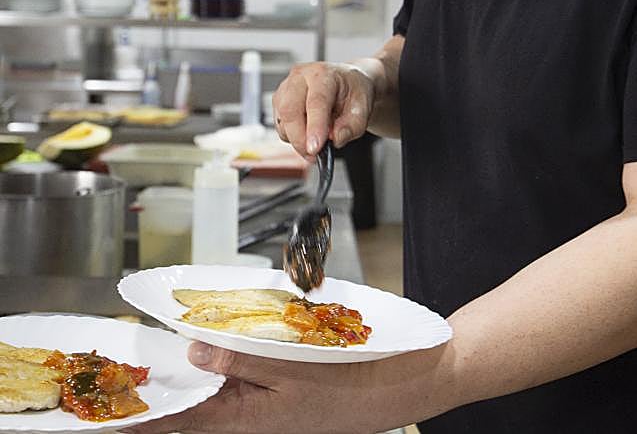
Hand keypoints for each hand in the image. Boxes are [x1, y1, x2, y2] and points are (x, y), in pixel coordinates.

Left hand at [121, 341, 434, 433]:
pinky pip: (236, 386)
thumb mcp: (289, 369)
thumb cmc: (344, 385)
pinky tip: (211, 351)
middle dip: (160, 400)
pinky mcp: (275, 399)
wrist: (390, 389)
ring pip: (212, 396)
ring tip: (158, 367)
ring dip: (188, 382)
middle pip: (192, 411)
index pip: (181, 425)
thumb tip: (195, 346)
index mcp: (244, 419)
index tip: (110, 420)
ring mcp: (261, 409)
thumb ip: (240, 357)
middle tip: (127, 382)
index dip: (145, 423)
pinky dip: (218, 370)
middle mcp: (247, 419)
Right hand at [272, 62, 374, 156]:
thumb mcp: (363, 109)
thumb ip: (352, 126)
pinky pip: (279, 125)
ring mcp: (286, 87)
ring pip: (281, 120)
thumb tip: (335, 139)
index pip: (316, 102)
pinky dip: (291, 136)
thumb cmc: (353, 91)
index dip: (315, 127)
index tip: (315, 148)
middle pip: (290, 110)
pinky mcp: (279, 100)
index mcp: (324, 74)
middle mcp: (301, 77)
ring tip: (316, 143)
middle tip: (313, 155)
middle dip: (299, 139)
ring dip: (296, 139)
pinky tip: (307, 134)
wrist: (347, 83)